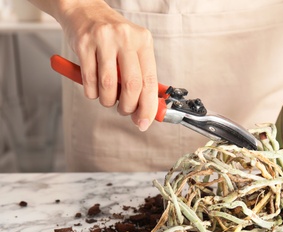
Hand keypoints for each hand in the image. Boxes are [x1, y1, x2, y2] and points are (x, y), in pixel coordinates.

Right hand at [55, 0, 157, 130]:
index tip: (144, 121)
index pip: (150, 81)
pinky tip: (94, 90)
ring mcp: (104, 39)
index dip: (148, 106)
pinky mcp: (84, 43)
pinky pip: (89, 79)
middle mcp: (126, 38)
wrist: (85, 9)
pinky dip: (92, 93)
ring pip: (109, 85)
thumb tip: (147, 110)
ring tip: (107, 100)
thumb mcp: (133, 49)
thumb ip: (141, 76)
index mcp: (144, 41)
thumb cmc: (112, 37)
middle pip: (132, 85)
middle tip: (124, 111)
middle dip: (128, 107)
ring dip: (108, 101)